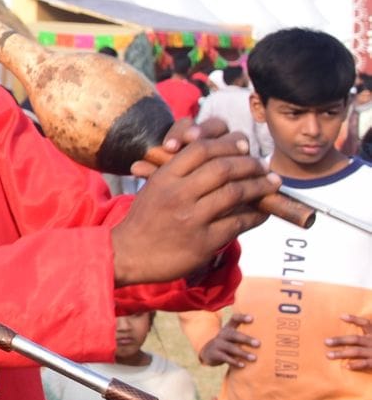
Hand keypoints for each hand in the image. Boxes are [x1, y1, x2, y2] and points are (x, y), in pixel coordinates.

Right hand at [113, 125, 277, 285]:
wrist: (127, 254)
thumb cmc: (144, 220)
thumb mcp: (154, 188)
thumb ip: (179, 172)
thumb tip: (221, 158)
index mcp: (164, 178)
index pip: (201, 148)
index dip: (228, 144)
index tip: (244, 147)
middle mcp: (177, 194)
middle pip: (223, 168)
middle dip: (250, 164)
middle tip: (263, 166)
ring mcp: (191, 218)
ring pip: (235, 193)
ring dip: (260, 187)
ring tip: (272, 183)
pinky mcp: (203, 241)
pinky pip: (238, 222)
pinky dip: (256, 215)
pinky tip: (263, 212)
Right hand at [197, 313, 259, 367]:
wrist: (209, 352)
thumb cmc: (229, 343)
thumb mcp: (234, 337)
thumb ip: (246, 334)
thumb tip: (272, 337)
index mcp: (229, 328)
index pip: (234, 319)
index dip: (242, 317)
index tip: (252, 318)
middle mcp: (223, 334)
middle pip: (233, 335)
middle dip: (246, 339)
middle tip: (258, 344)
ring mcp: (218, 344)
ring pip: (230, 348)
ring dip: (242, 353)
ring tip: (254, 358)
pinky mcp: (215, 354)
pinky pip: (225, 358)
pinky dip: (234, 362)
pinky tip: (242, 365)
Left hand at [328, 314, 371, 372]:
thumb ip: (366, 335)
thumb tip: (348, 323)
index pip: (366, 324)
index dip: (354, 319)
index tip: (341, 316)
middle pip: (356, 339)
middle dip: (340, 340)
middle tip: (326, 342)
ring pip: (356, 352)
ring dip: (342, 353)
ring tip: (328, 355)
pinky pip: (365, 363)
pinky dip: (356, 365)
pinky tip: (346, 366)